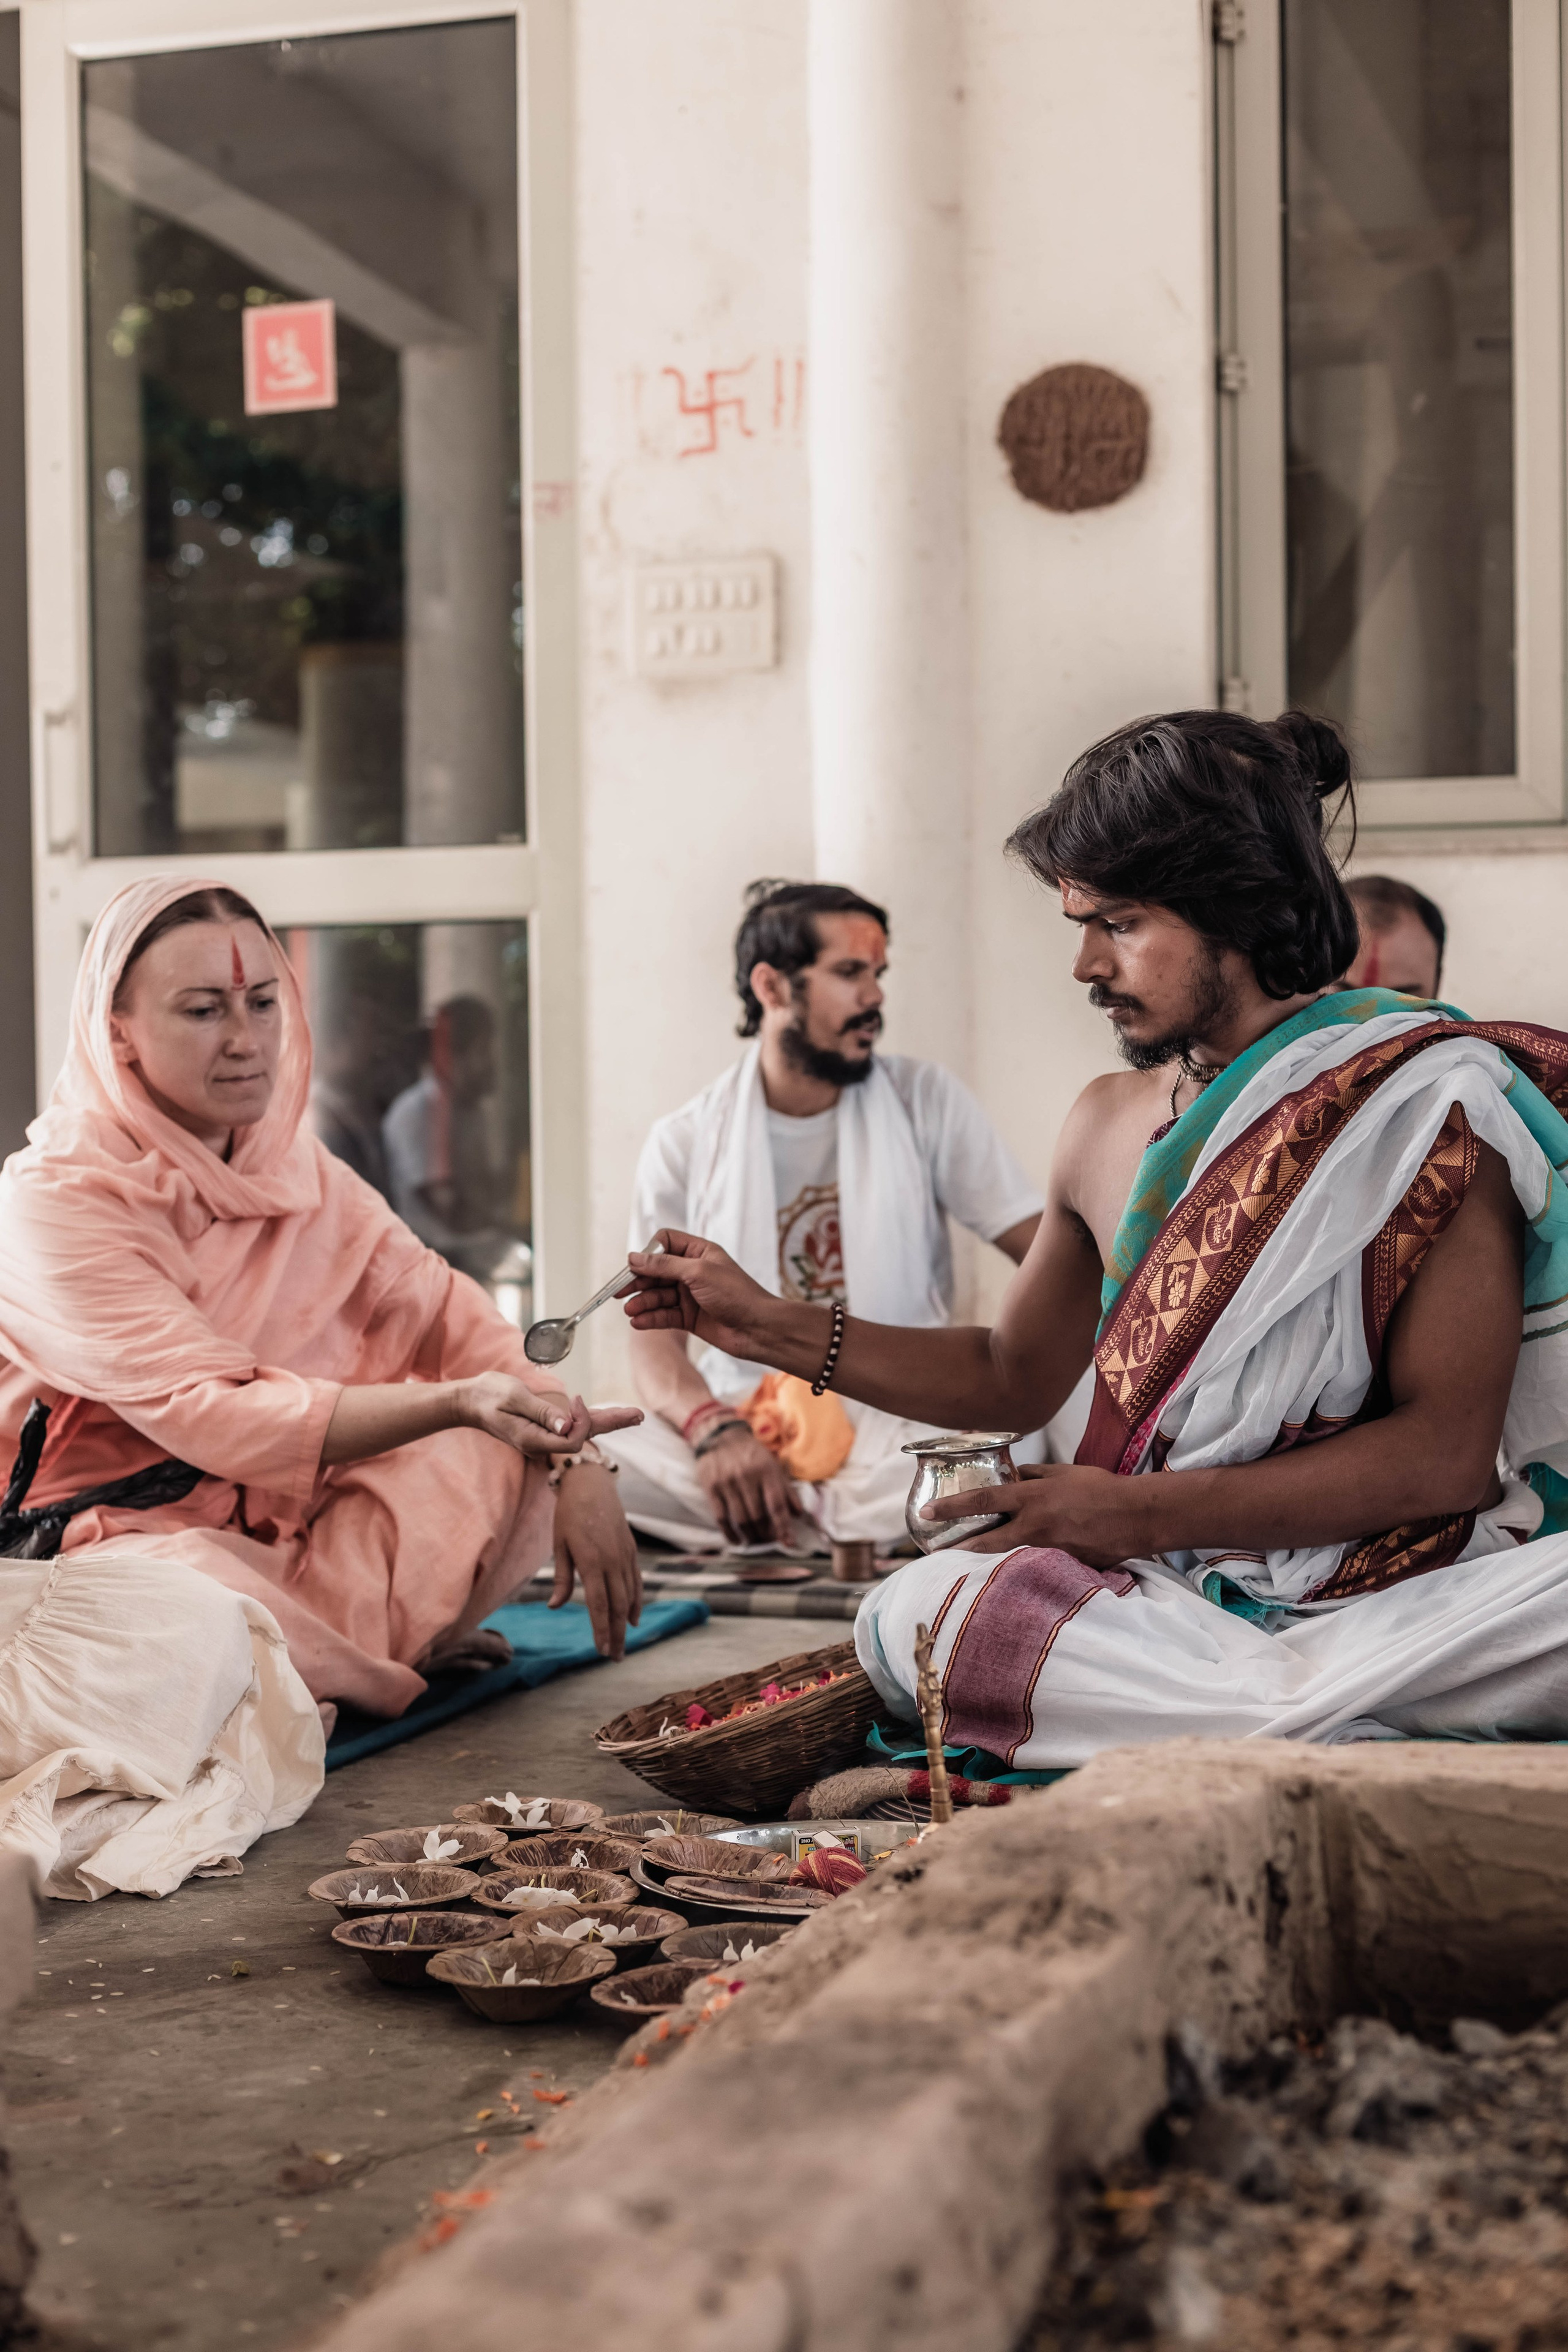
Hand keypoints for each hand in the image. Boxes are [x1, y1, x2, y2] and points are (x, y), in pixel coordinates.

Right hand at [457, 1372, 641, 1458]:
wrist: (470, 1401)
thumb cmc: (489, 1395)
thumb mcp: (513, 1398)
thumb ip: (541, 1412)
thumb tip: (567, 1425)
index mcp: (534, 1438)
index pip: (573, 1437)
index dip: (582, 1420)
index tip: (576, 1398)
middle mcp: (542, 1442)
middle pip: (585, 1436)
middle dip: (613, 1423)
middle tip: (640, 1415)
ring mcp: (544, 1436)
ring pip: (582, 1430)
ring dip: (607, 1421)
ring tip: (634, 1415)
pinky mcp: (544, 1427)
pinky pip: (573, 1425)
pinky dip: (591, 1419)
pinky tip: (609, 1417)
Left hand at [550, 1463, 641, 1658]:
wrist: (592, 1483)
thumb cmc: (569, 1513)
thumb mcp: (560, 1544)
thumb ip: (561, 1577)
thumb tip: (555, 1607)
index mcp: (592, 1561)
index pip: (599, 1604)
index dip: (601, 1629)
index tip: (601, 1650)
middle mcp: (613, 1561)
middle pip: (618, 1606)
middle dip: (617, 1634)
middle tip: (614, 1657)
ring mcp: (625, 1555)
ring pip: (629, 1596)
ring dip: (627, 1622)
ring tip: (623, 1644)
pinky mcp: (631, 1550)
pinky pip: (636, 1581)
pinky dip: (636, 1601)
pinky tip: (633, 1617)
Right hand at [624, 1231, 783, 1361]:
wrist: (759, 1329)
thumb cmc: (736, 1294)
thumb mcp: (698, 1273)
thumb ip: (664, 1265)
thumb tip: (634, 1257)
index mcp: (699, 1253)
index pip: (665, 1243)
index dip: (649, 1253)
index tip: (636, 1265)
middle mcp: (693, 1272)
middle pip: (656, 1272)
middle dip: (638, 1281)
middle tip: (618, 1292)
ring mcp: (690, 1295)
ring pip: (658, 1295)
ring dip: (642, 1302)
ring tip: (630, 1311)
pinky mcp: (690, 1318)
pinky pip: (664, 1315)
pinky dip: (651, 1318)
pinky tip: (638, 1322)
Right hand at [693, 1422, 798, 1548]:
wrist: (720, 1436)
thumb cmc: (751, 1454)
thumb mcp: (773, 1466)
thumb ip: (786, 1490)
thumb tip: (799, 1514)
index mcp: (766, 1470)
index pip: (777, 1505)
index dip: (784, 1527)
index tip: (789, 1543)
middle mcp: (747, 1477)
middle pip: (759, 1516)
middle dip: (767, 1534)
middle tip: (770, 1541)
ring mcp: (727, 1483)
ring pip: (741, 1520)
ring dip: (750, 1536)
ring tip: (756, 1542)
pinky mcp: (711, 1488)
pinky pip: (721, 1518)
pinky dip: (730, 1533)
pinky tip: (737, 1541)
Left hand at [919, 1461, 1135, 1567]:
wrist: (1135, 1516)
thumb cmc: (1101, 1488)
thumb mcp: (1064, 1472)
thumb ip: (1035, 1475)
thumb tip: (1015, 1475)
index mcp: (1033, 1497)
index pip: (983, 1499)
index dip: (952, 1506)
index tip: (927, 1511)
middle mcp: (1035, 1526)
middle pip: (986, 1542)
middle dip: (959, 1548)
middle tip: (937, 1551)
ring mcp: (1048, 1550)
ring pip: (1007, 1559)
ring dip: (986, 1562)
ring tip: (965, 1565)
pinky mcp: (1062, 1567)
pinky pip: (1034, 1568)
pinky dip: (1020, 1570)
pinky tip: (1009, 1575)